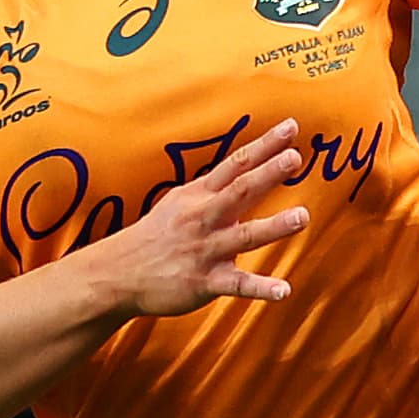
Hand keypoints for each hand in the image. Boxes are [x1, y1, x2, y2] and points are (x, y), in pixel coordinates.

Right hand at [107, 122, 313, 317]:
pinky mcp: (204, 282)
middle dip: (268, 174)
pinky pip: (237, 285)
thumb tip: (246, 168)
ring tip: (302, 216)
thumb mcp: (180, 202)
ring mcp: (204, 250)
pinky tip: (284, 289)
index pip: (236, 163)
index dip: (264, 145)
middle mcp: (203, 218)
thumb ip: (215, 188)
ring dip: (273, 226)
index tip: (291, 128)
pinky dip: (261, 288)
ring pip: (243, 236)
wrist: (117, 273)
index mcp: (199, 195)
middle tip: (294, 157)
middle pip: (240, 191)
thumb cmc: (156, 236)